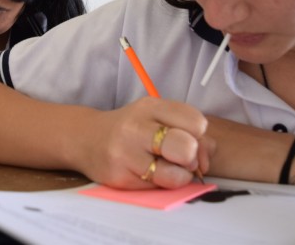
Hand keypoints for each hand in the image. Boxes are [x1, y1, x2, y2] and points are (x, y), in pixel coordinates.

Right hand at [78, 97, 213, 189]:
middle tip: (180, 158)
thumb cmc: (131, 128)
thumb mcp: (157, 117)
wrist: (86, 139)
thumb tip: (208, 156)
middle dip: (190, 158)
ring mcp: (125, 154)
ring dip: (178, 177)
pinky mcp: (119, 178)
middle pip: (186, 147)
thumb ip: (188, 130)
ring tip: (166, 169)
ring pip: (174, 176)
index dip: (199, 135)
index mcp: (150, 107)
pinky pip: (157, 189)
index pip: (196, 122)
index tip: (188, 138)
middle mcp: (136, 127)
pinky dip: (161, 185)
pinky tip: (148, 174)